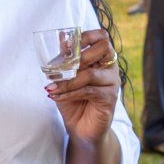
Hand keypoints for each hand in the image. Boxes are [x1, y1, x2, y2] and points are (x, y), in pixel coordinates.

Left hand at [47, 28, 120, 144]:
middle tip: (60, 68)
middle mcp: (110, 68)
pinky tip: (56, 97)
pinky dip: (69, 93)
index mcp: (101, 59)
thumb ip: (66, 59)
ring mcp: (112, 83)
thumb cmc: (73, 100)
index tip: (68, 45)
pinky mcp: (110, 98)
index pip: (102, 37)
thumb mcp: (66, 77)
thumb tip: (62, 35)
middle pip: (104, 48)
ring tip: (50, 88)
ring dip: (67, 81)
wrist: (80, 128)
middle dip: (80, 56)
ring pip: (91, 74)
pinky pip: (88, 91)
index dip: (86, 35)